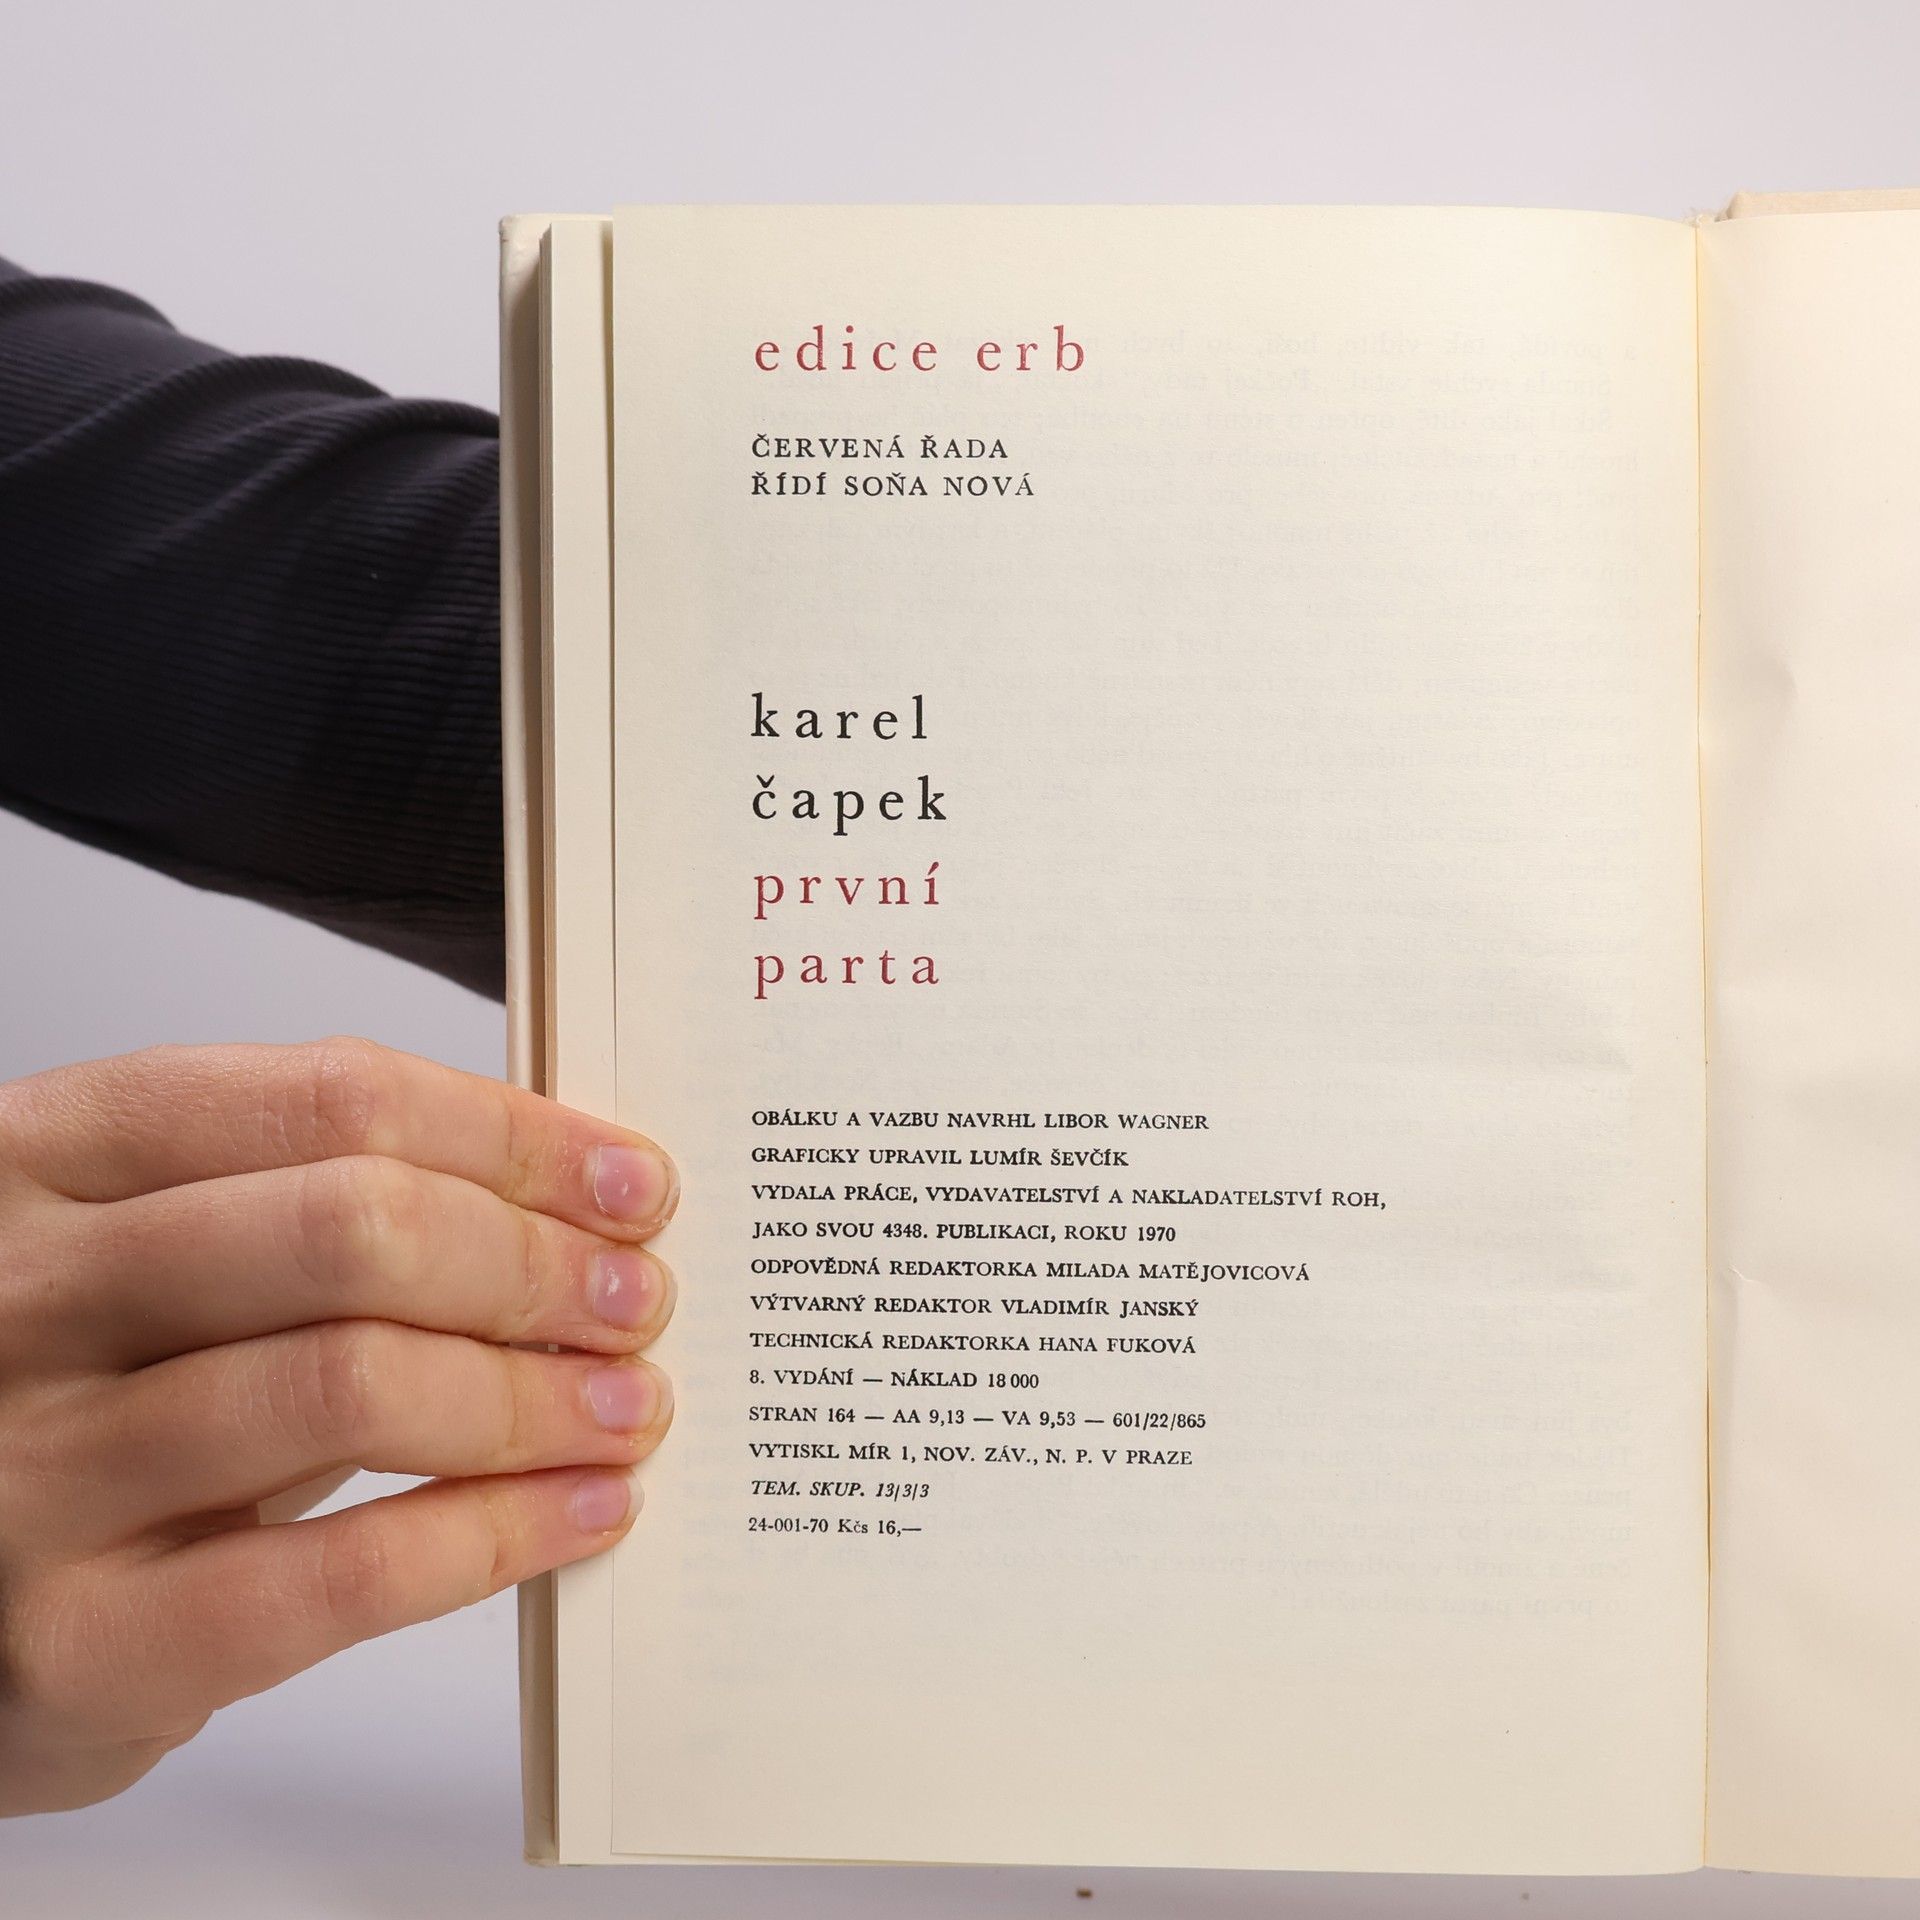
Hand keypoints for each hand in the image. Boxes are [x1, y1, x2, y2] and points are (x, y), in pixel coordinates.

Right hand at [0, 1037, 677, 1814]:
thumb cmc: (86, 1397)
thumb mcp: (164, 1255)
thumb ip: (321, 1202)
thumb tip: (580, 1199)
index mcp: (52, 1153)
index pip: (330, 1096)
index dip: (512, 1136)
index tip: (630, 1183)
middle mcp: (22, 1294)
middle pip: (351, 1228)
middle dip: (534, 1264)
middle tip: (635, 1301)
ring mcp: (31, 1472)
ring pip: (352, 1387)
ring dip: (533, 1397)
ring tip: (625, 1408)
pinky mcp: (75, 1644)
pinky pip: (336, 1575)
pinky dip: (493, 1535)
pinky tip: (577, 1514)